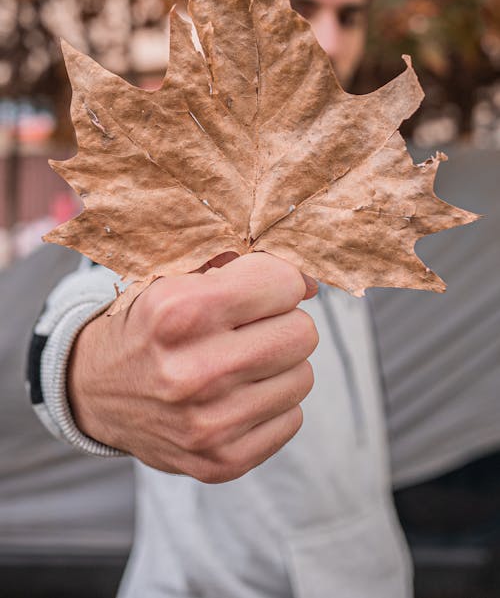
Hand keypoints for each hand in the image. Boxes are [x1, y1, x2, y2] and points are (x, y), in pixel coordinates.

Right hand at [67, 253, 318, 482]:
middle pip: (302, 333)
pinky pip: (292, 419)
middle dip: (284, 322)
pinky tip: (237, 394)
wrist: (97, 392)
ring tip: (241, 360)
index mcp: (179, 312)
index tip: (264, 288)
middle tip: (253, 326)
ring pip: (303, 377)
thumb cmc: (149, 324)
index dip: (280, 281)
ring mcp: (209, 424)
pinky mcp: (222, 461)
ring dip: (279, 364)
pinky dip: (272, 403)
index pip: (283, 285)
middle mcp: (193, 371)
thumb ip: (244, 266)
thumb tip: (312, 281)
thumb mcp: (177, 277)